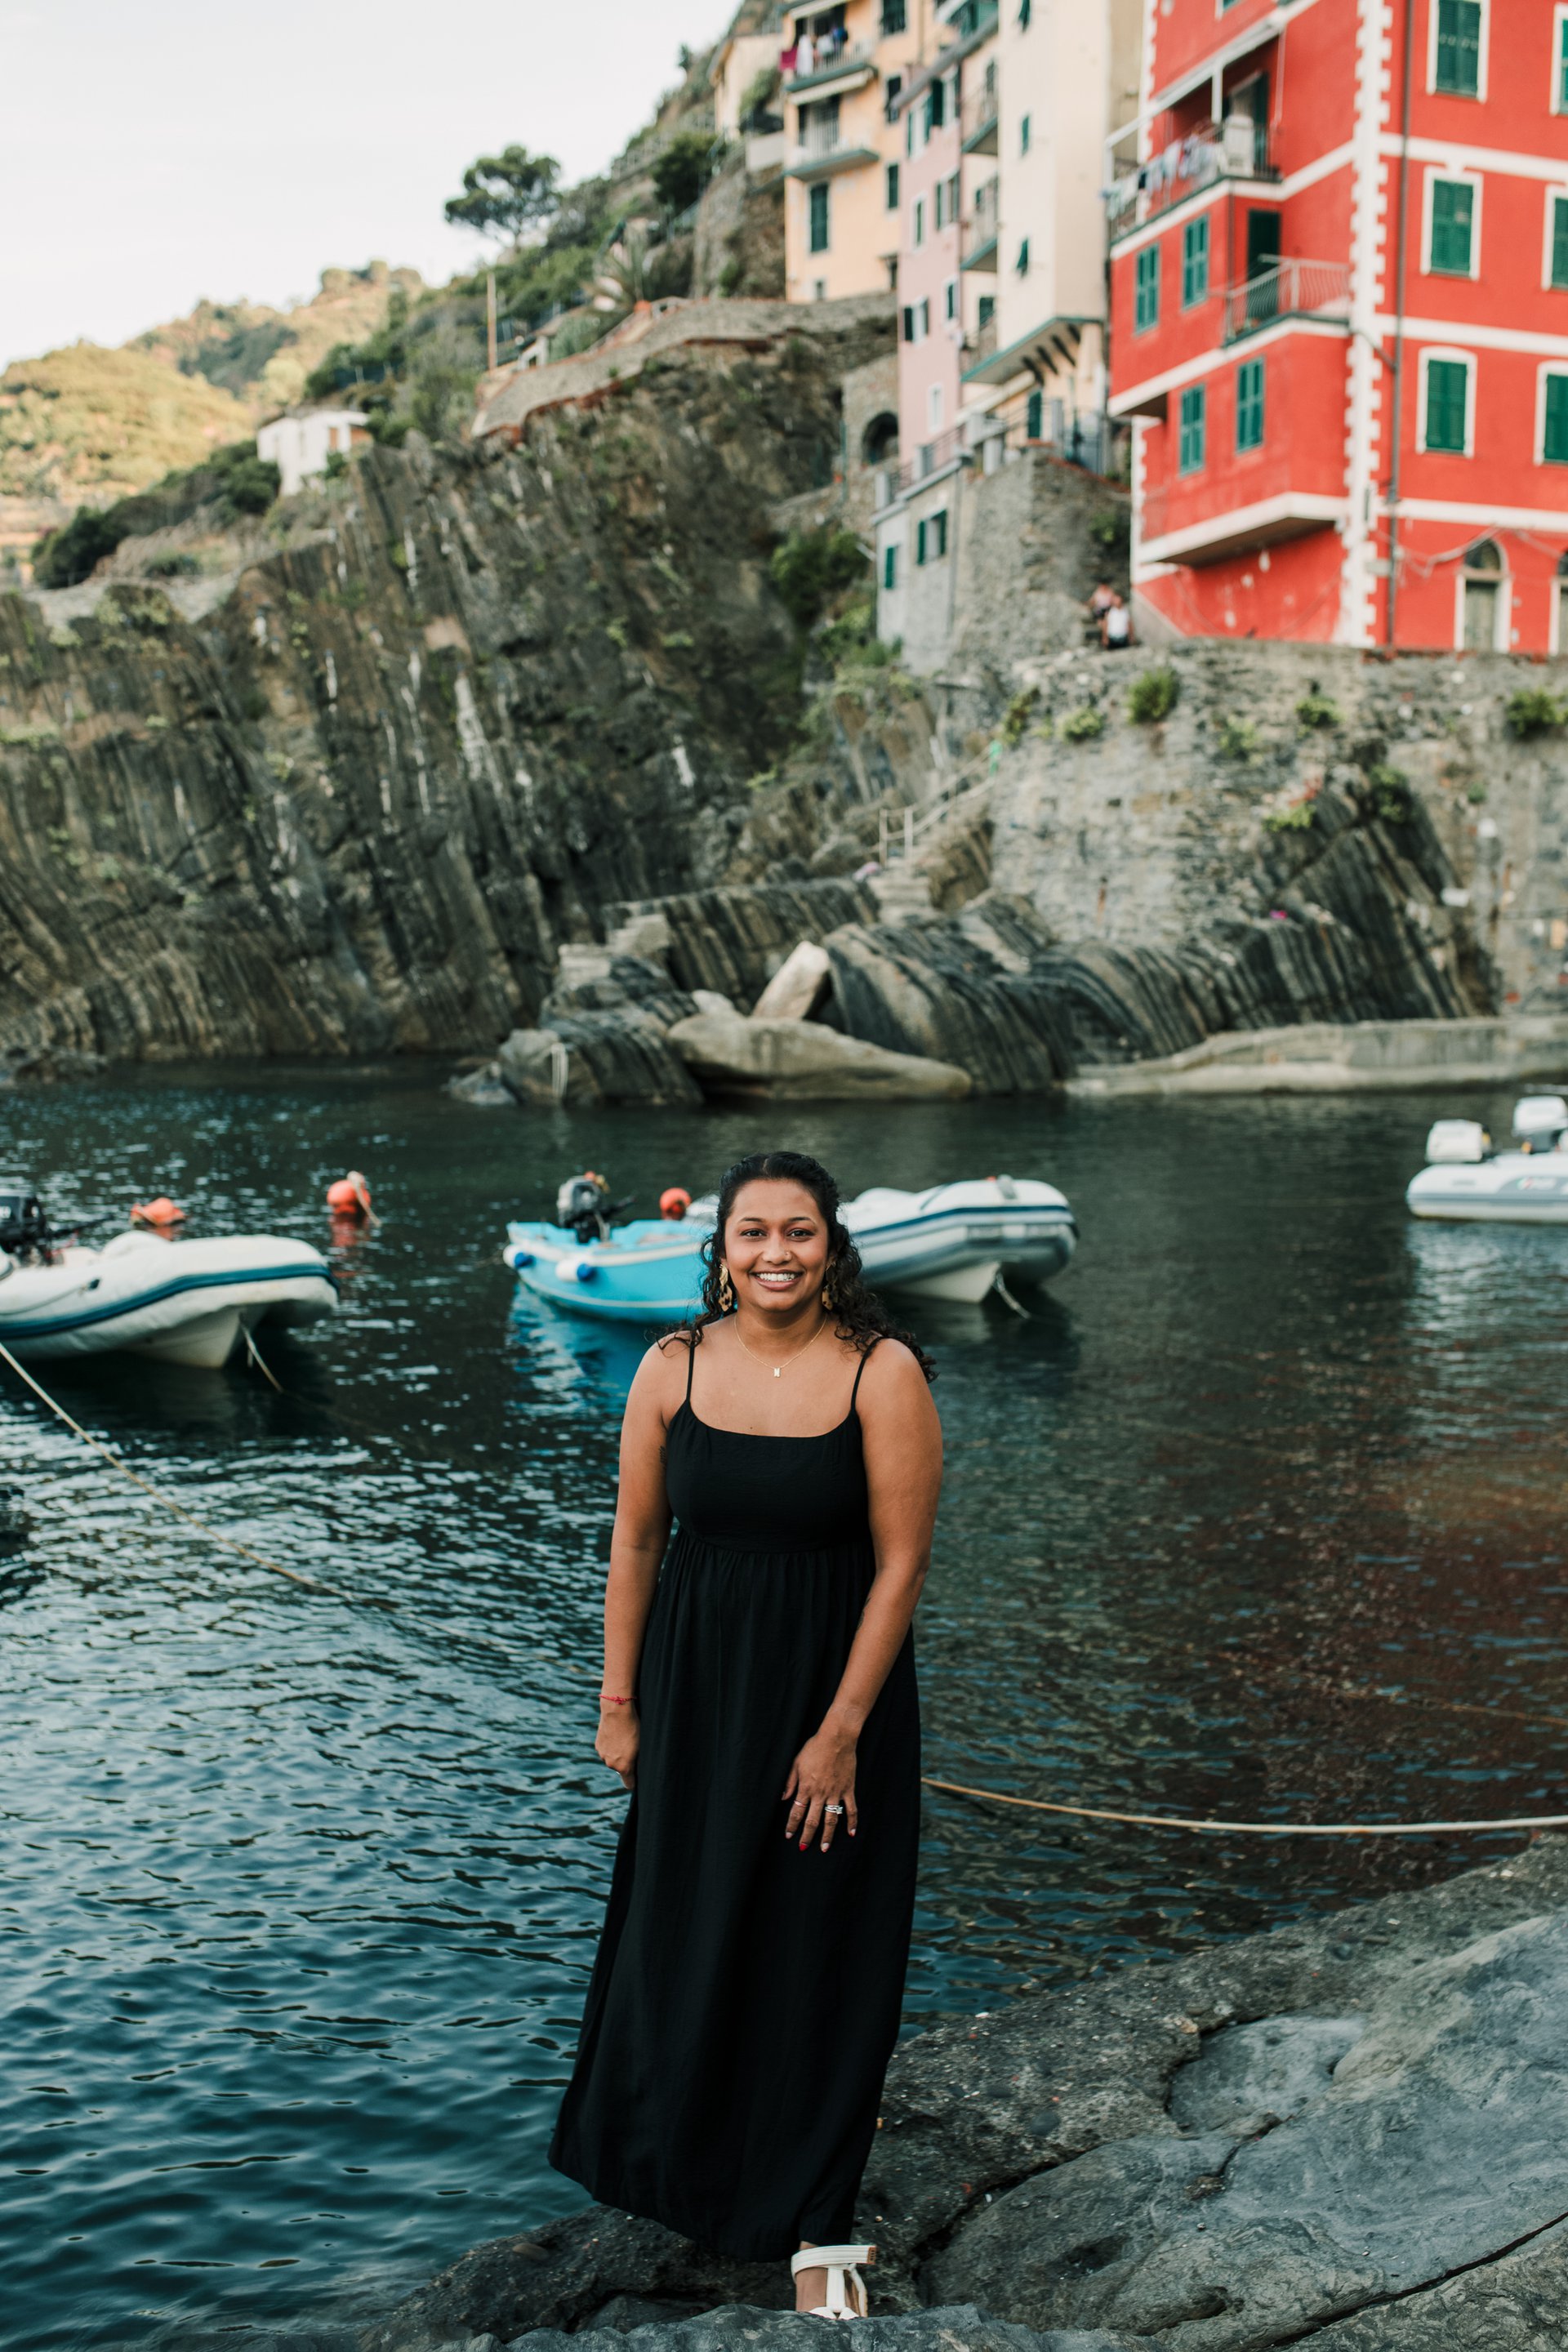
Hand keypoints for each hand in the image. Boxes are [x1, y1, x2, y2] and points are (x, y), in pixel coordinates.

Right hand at [596, 1702, 638, 1789]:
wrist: (617, 1711)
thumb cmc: (634, 1728)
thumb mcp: (641, 1746)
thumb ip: (638, 1761)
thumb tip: (637, 1768)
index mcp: (624, 1767)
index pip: (629, 1784)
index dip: (634, 1782)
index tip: (637, 1778)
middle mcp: (611, 1764)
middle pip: (620, 1769)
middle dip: (626, 1763)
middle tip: (633, 1748)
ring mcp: (603, 1755)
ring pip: (612, 1759)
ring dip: (617, 1754)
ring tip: (624, 1739)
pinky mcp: (598, 1746)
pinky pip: (606, 1751)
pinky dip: (611, 1747)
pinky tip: (616, 1735)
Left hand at [782, 1720, 857, 1851]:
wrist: (837, 1738)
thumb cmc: (814, 1748)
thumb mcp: (796, 1763)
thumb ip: (789, 1782)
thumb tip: (783, 1798)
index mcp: (806, 1788)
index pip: (796, 1812)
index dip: (792, 1825)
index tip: (789, 1836)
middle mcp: (820, 1794)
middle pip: (812, 1821)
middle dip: (807, 1836)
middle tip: (804, 1848)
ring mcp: (835, 1793)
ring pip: (831, 1819)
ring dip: (828, 1835)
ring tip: (825, 1848)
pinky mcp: (848, 1789)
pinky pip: (851, 1809)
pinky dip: (852, 1822)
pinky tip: (851, 1833)